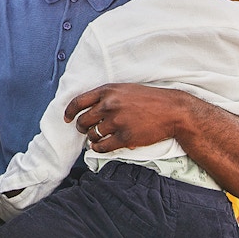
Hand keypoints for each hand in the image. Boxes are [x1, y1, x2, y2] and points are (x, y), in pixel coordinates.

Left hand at [64, 83, 178, 152]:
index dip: (69, 112)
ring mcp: (117, 122)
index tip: (67, 118)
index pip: (78, 102)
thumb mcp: (124, 89)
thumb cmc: (148, 98)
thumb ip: (106, 96)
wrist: (171, 110)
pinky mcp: (125, 138)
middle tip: (84, 130)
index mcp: (107, 91)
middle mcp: (109, 105)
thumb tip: (88, 108)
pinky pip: (103, 147)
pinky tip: (100, 147)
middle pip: (83, 120)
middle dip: (81, 127)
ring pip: (93, 134)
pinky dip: (98, 148)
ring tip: (96, 137)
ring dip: (92, 138)